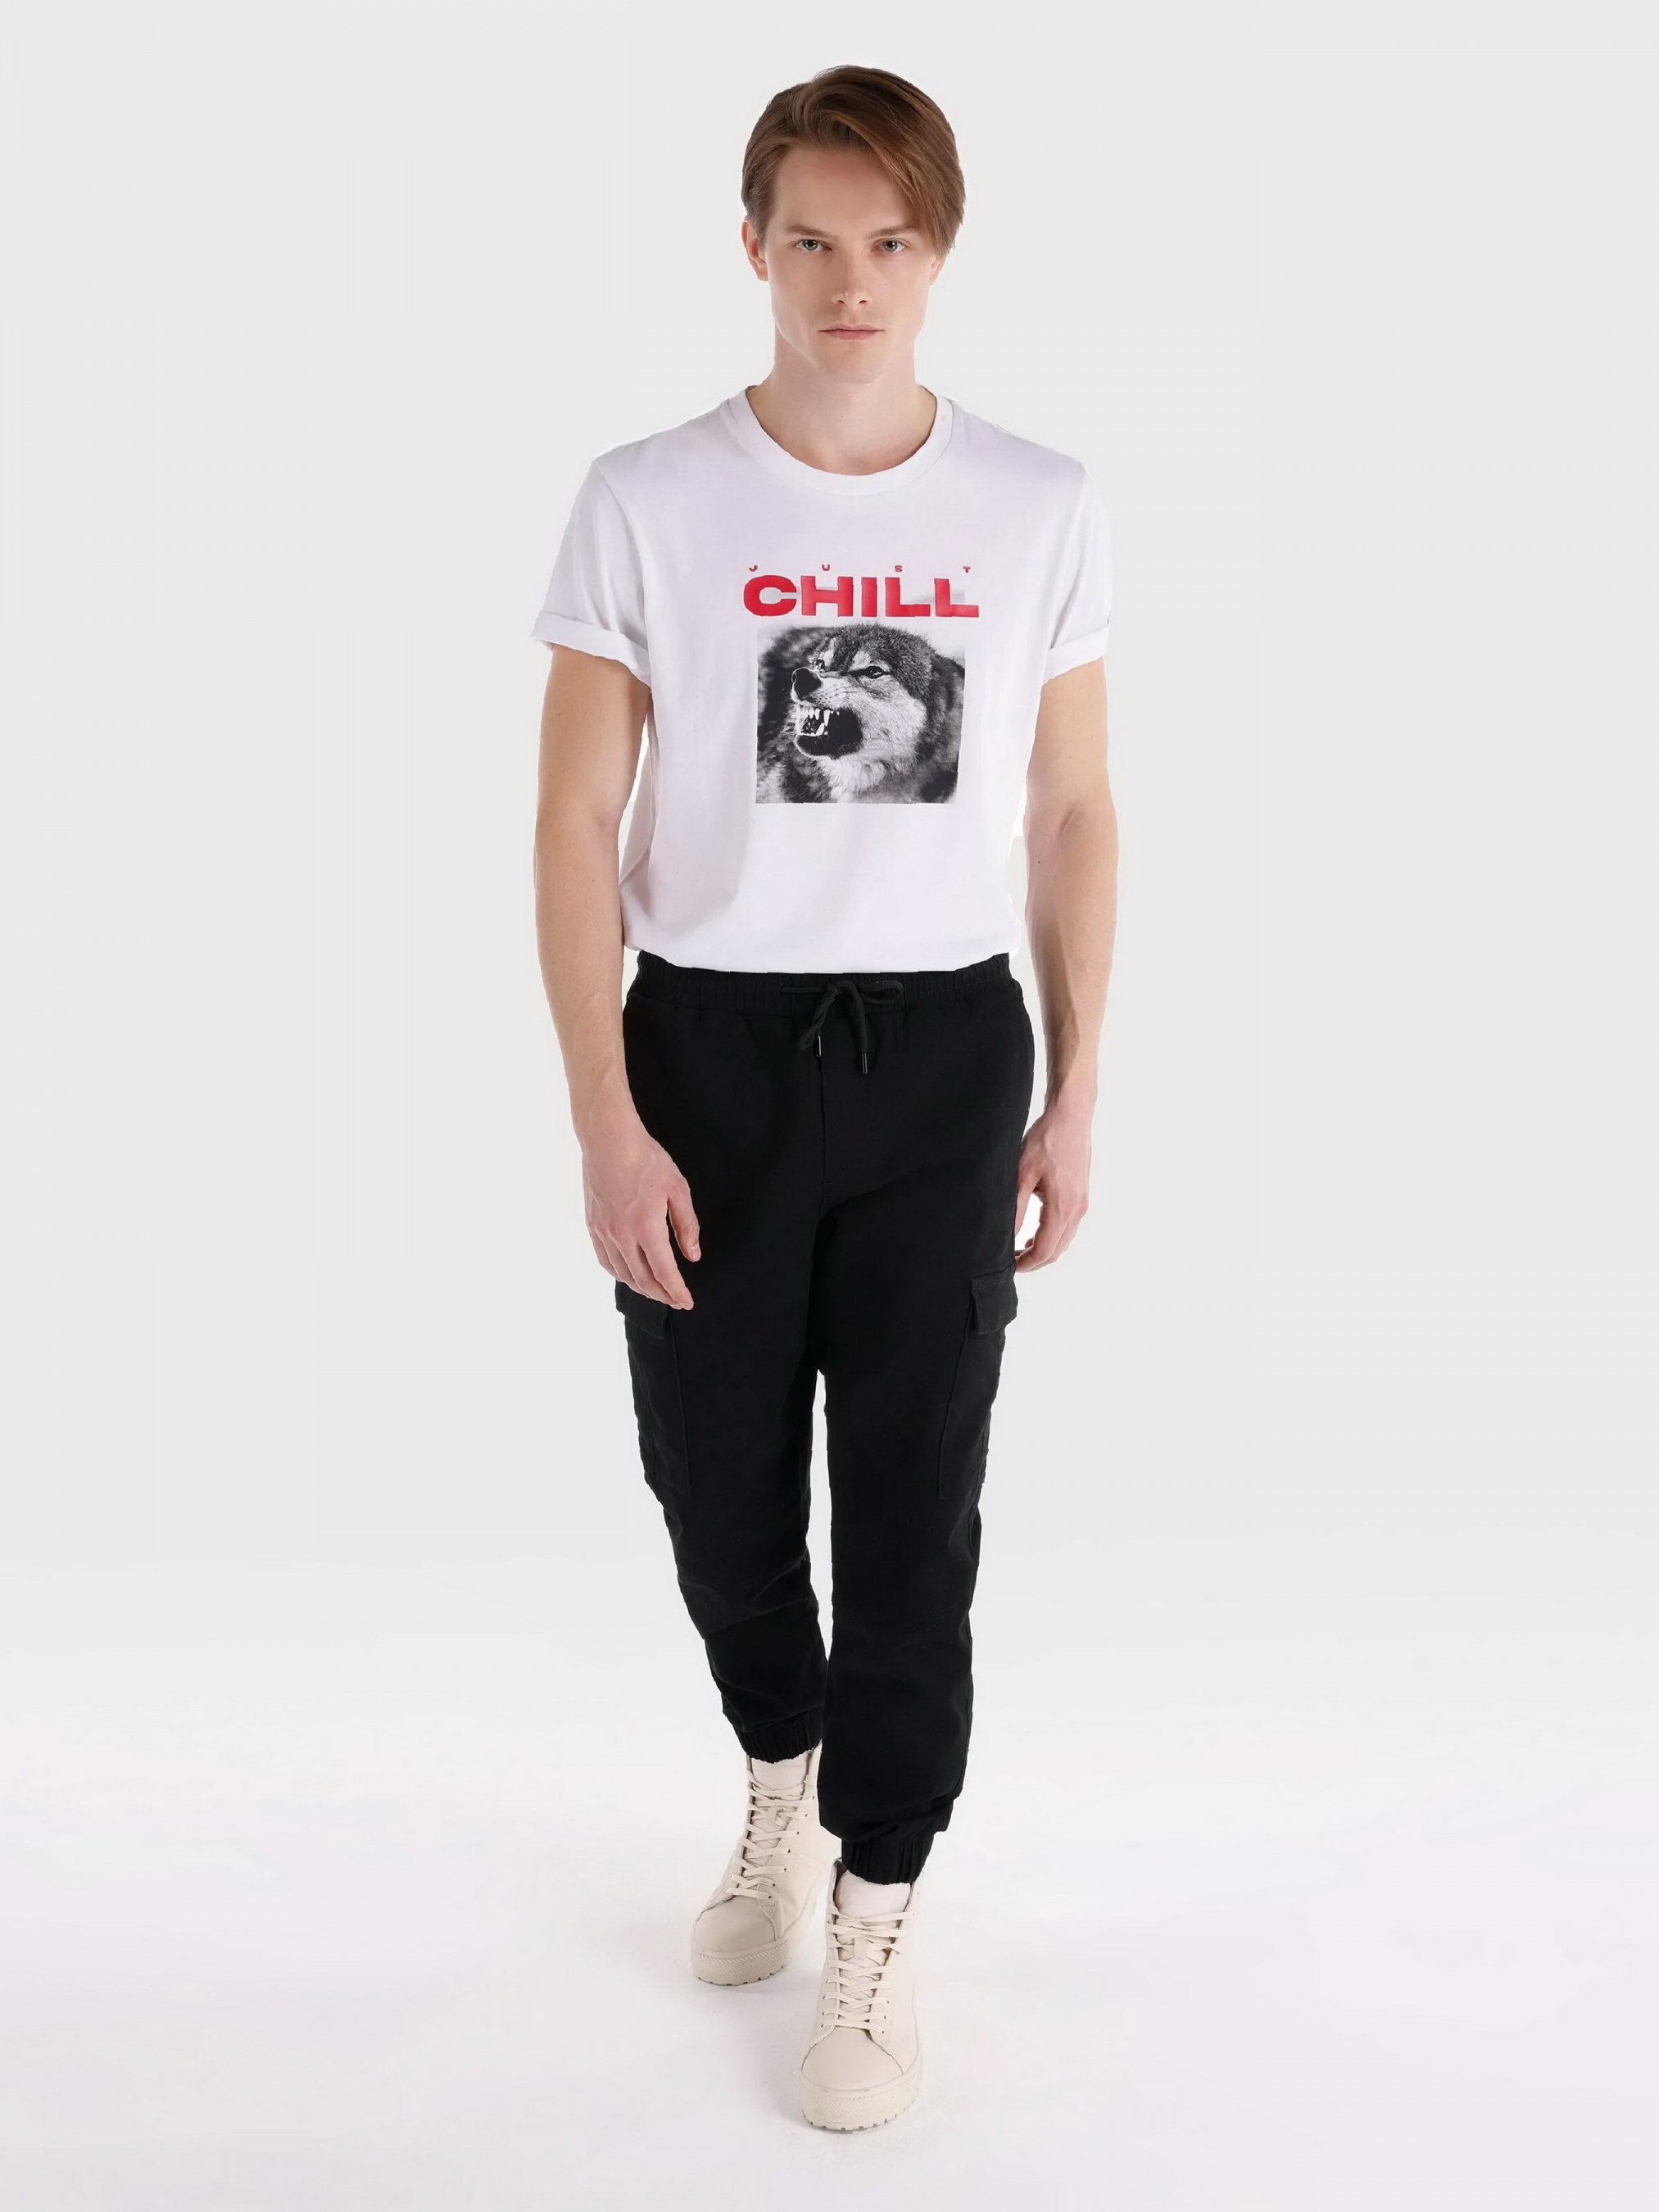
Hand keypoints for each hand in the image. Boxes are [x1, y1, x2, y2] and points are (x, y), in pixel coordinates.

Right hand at [583, 1115, 700, 1306]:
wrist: (609, 1141)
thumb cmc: (647, 1160)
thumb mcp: (678, 1189)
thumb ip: (687, 1226)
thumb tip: (692, 1256)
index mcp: (647, 1227)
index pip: (664, 1272)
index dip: (677, 1292)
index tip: (687, 1302)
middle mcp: (622, 1235)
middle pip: (643, 1279)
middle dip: (662, 1295)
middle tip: (676, 1301)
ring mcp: (604, 1232)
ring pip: (623, 1274)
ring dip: (641, 1288)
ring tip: (657, 1291)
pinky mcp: (593, 1226)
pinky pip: (605, 1261)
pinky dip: (619, 1274)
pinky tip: (629, 1276)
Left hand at [1013, 1098, 1091, 1269]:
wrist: (1071, 1117)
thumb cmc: (1045, 1140)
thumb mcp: (1022, 1174)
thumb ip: (1016, 1208)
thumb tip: (1008, 1235)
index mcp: (1063, 1207)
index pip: (1045, 1250)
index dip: (1027, 1263)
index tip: (1009, 1266)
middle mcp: (1077, 1210)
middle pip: (1057, 1250)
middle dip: (1035, 1261)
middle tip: (1012, 1260)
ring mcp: (1082, 1203)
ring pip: (1064, 1240)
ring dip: (1044, 1249)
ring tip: (1020, 1248)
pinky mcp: (1082, 1196)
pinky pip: (1069, 1227)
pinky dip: (1053, 1236)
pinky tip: (1035, 1231)